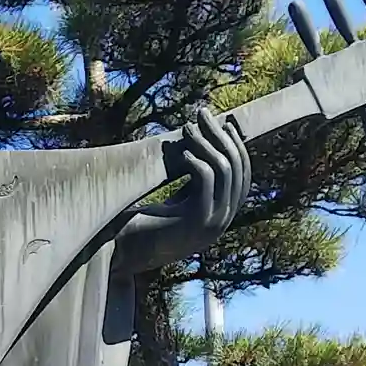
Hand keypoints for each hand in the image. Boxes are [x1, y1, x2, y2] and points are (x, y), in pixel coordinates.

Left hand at [113, 107, 250, 277]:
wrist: (123, 254)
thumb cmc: (144, 224)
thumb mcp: (179, 199)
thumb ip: (196, 180)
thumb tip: (204, 142)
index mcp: (222, 214)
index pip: (243, 175)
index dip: (236, 146)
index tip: (222, 122)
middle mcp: (223, 220)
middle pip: (236, 168)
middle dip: (220, 135)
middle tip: (202, 112)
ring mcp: (212, 222)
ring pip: (223, 170)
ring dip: (205, 142)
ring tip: (186, 127)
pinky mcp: (196, 221)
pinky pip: (206, 181)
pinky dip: (197, 161)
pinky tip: (183, 153)